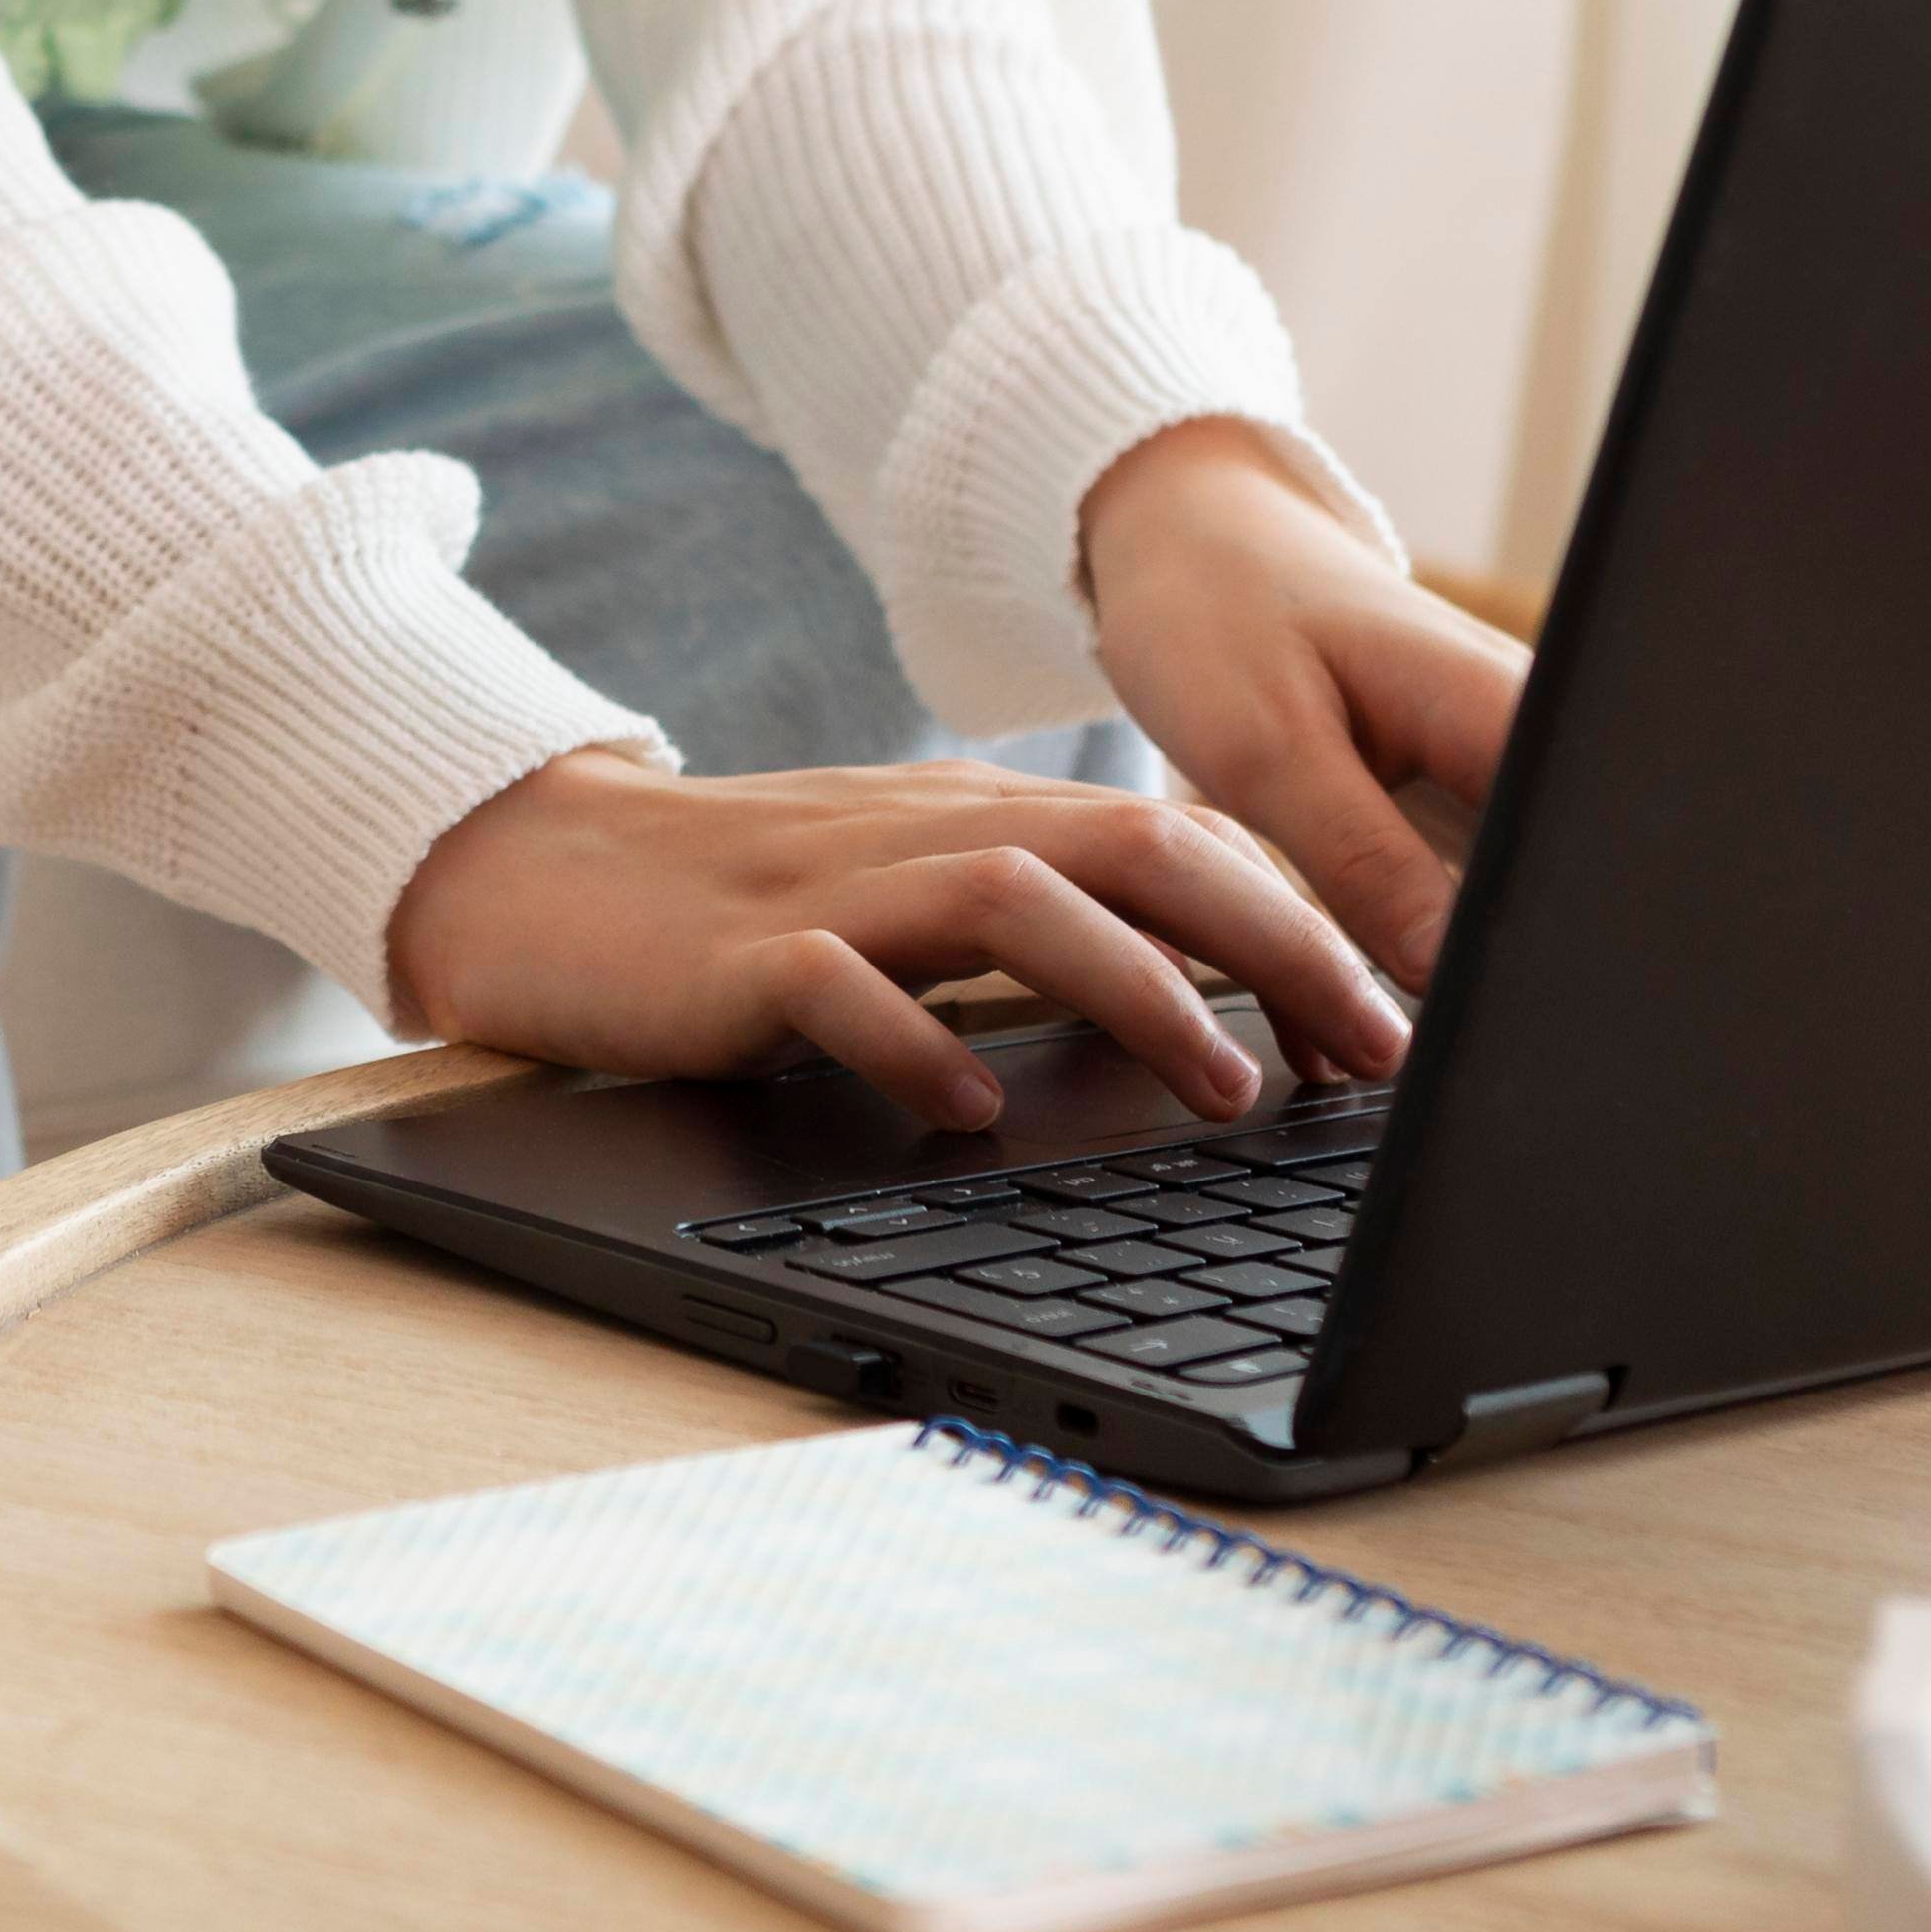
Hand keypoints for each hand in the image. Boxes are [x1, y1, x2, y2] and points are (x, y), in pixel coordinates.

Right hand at [388, 749, 1413, 1133]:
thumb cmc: (737, 911)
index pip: (1179, 837)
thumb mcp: (914, 907)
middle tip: (1372, 1052)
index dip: (1308, 923)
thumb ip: (1041, 938)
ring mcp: (828, 891)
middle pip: (1135, 846)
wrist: (531, 873)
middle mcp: (924, 838)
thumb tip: (1219, 1015)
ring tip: (1223, 1089)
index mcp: (980, 822)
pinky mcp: (731, 958)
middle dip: (1278, 945)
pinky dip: (912, 1043)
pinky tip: (965, 1109)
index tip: (1399, 1024)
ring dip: (1139, 991)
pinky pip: (834, 986)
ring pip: (1016, 899)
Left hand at [1072, 415, 1528, 993]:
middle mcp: (1527, 736)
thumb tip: (1446, 969)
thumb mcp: (1266, 749)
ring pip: (1519, 895)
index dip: (1544, 946)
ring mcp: (1501, 767)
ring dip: (1463, 964)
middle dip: (1509, 971)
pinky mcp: (1462, 794)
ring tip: (1385, 1022)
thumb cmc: (1217, 614)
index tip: (1482, 1020)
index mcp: (1505, 707)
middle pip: (1565, 882)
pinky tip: (1372, 990)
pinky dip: (1424, 937)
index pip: (1577, 850)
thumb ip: (1362, 861)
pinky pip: (1470, 885)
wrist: (1190, 544)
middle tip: (1422, 1036)